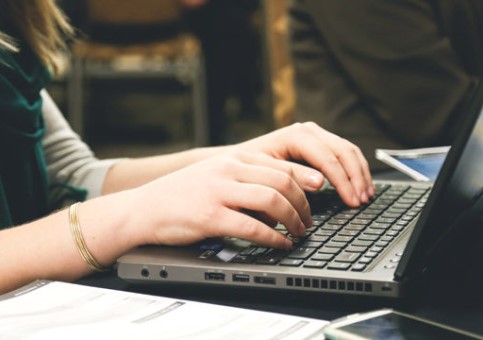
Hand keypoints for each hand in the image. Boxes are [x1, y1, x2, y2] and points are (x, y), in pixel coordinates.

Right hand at [130, 150, 317, 248]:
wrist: (144, 208)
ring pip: (272, 201)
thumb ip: (244, 180)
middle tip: (309, 221)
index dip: (304, 184)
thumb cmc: (181, 195)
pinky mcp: (210, 216)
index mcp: (232, 159)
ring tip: (299, 233)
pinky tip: (280, 244)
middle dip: (303, 204)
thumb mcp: (215, 175)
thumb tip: (279, 198)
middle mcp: (228, 170)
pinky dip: (273, 237)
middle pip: (282, 182)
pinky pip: (253, 227)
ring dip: (293, 219)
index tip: (316, 197)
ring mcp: (219, 191)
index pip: (280, 166)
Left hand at [237, 122, 374, 206]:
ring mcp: (315, 135)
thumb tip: (320, 182)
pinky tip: (360, 186)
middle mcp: (308, 131)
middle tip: (362, 201)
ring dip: (360, 174)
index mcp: (295, 135)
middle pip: (344, 151)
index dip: (343, 181)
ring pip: (348, 151)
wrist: (238, 161)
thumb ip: (292, 176)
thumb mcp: (266, 174)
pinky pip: (345, 154)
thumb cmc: (248, 169)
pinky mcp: (319, 144)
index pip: (328, 157)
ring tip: (366, 196)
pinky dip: (355, 170)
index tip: (352, 201)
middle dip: (356, 178)